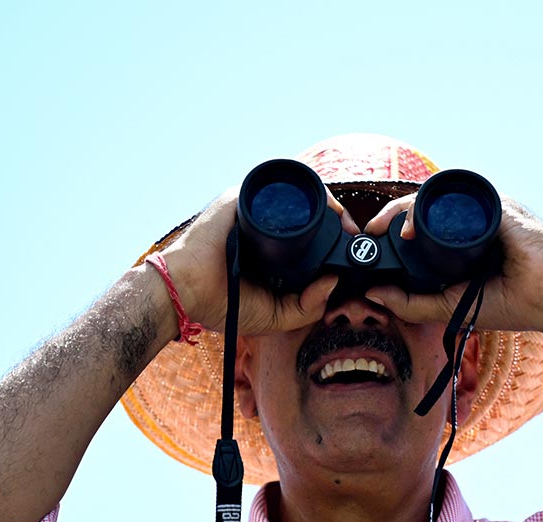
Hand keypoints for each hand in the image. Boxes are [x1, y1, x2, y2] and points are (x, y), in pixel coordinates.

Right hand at [156, 187, 360, 335]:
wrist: (187, 291)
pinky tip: (326, 207)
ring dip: (328, 204)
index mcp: (273, 250)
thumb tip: (334, 281)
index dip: (334, 239)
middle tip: (354, 236)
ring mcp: (254, 209)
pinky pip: (281, 186)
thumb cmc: (224, 304)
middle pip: (309, 213)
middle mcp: (265, 226)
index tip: (353, 249)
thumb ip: (307, 307)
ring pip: (299, 196)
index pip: (310, 235)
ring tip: (344, 224)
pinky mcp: (243, 197)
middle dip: (337, 221)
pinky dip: (307, 191)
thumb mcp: (277, 315)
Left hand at [363, 193, 542, 339]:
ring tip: (389, 230)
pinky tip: (413, 225)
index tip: (372, 242)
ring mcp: (484, 210)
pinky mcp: (496, 205)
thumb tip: (373, 294)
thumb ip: (413, 305)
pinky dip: (428, 206)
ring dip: (405, 209)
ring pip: (435, 196)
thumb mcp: (453, 307)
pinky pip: (455, 198)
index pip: (422, 225)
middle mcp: (472, 220)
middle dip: (392, 215)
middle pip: (423, 206)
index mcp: (462, 241)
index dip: (395, 229)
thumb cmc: (516, 302)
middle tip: (371, 232)